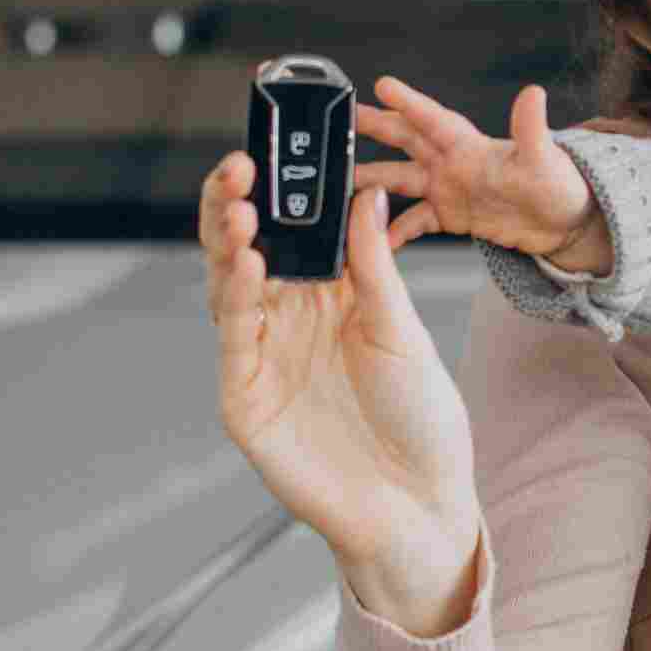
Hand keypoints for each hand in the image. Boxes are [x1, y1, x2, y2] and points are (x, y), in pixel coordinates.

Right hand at [198, 154, 479, 629]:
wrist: (419, 502)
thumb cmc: (420, 420)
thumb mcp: (403, 330)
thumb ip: (374, 266)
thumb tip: (361, 194)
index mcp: (330, 296)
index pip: (291, 230)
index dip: (278, 192)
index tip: (277, 148)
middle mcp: (288, 321)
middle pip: (247, 250)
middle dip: (237, 206)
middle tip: (238, 168)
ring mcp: (261, 358)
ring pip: (229, 287)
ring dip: (230, 245)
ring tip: (239, 209)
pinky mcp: (246, 399)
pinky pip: (234, 339)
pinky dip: (236, 300)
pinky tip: (246, 265)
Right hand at [357, 79, 609, 272]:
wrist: (564, 222)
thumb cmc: (559, 185)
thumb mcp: (544, 159)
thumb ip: (531, 129)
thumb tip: (534, 94)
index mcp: (471, 144)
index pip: (434, 118)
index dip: (409, 103)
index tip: (382, 85)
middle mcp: (454, 161)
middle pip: (406, 139)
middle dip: (374, 127)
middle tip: (340, 117)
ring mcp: (449, 187)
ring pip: (401, 179)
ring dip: (372, 179)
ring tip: (341, 181)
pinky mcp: (452, 214)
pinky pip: (415, 220)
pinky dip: (396, 229)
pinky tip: (378, 238)